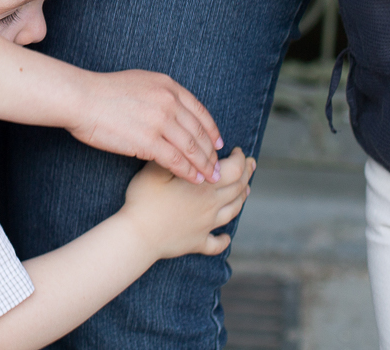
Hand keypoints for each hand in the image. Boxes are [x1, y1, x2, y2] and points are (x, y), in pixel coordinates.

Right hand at [68, 69, 224, 185]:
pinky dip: (188, 172)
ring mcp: (160, 121)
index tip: (218, 143)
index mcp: (168, 85)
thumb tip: (173, 109)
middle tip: (219, 167)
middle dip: (212, 152)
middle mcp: (169, 101)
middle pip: (199, 132)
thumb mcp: (141, 82)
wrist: (83, 98)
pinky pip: (176, 160)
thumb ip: (161, 94)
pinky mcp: (149, 141)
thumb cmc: (105, 92)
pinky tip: (194, 180)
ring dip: (204, 166)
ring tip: (211, 178)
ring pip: (192, 148)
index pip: (200, 111)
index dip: (212, 130)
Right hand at [120, 148, 254, 259]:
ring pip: (233, 211)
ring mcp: (206, 226)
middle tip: (251, 163)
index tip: (238, 149)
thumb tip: (192, 146)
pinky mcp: (197, 242)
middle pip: (238, 189)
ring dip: (242, 199)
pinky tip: (226, 237)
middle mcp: (211, 206)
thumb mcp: (157, 168)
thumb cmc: (145, 199)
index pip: (234, 169)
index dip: (240, 158)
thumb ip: (177, 155)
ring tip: (246, 190)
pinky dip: (224, 240)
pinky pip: (216, 244)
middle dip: (247, 174)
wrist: (138, 236)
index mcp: (205, 186)